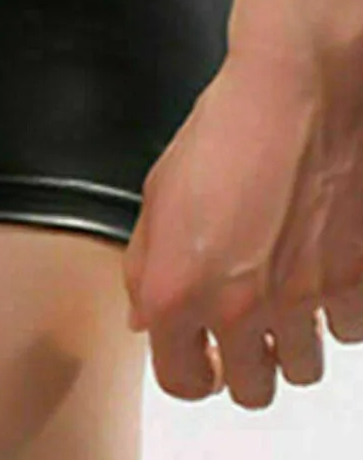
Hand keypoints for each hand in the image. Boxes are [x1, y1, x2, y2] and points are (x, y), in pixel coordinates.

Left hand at [121, 0, 362, 408]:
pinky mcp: (355, 286)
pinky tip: (319, 272)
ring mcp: (303, 303)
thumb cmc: (222, 132)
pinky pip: (347, 331)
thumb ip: (146, 267)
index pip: (180, 381)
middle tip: (241, 332)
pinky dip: (335, 312)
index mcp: (177, 290)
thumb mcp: (158, 195)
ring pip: (302, 370)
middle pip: (250, 390)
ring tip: (281, 297)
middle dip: (242, 365)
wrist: (297, 96)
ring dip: (289, 342)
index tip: (197, 360)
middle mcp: (238, 309)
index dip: (188, 371)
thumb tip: (144, 318)